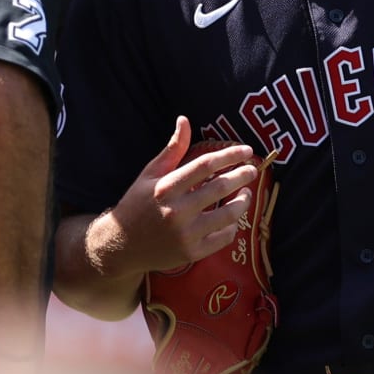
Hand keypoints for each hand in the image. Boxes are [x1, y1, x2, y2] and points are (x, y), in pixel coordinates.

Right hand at [106, 116, 259, 276]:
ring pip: (228, 214)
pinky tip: (233, 218)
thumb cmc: (138, 204)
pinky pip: (224, 238)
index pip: (205, 165)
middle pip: (220, 188)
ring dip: (243, 201)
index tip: (246, 151)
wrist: (121, 246)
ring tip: (246, 193)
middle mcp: (176, 211)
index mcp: (166, 187)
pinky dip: (233, 226)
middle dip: (242, 175)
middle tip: (252, 170)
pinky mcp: (192, 253)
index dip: (229, 155)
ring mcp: (185, 234)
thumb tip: (185, 120)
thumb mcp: (150, 174)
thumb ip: (172, 149)